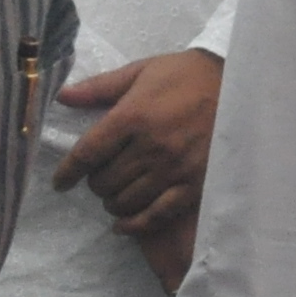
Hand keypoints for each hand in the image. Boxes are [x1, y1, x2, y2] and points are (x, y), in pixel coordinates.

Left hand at [53, 49, 222, 250]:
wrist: (236, 84)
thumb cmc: (183, 75)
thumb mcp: (140, 71)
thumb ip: (99, 87)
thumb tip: (62, 96)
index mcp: (133, 116)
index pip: (88, 152)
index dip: (68, 171)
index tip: (59, 183)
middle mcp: (151, 145)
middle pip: (104, 181)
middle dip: (94, 182)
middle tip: (100, 176)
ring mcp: (174, 168)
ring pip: (126, 200)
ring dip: (112, 201)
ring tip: (114, 193)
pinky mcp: (194, 184)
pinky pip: (157, 215)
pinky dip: (135, 224)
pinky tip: (122, 225)